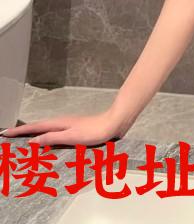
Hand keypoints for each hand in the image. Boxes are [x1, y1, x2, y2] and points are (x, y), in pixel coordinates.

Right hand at [1, 109, 127, 147]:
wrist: (112, 124)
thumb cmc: (94, 131)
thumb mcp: (71, 137)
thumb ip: (52, 138)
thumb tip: (32, 141)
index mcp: (58, 124)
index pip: (34, 128)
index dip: (20, 131)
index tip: (5, 133)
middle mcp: (61, 123)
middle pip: (38, 127)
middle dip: (23, 131)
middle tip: (8, 136)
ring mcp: (67, 125)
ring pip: (45, 129)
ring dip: (33, 133)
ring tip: (22, 138)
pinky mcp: (74, 129)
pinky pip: (53, 132)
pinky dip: (44, 135)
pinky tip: (46, 140)